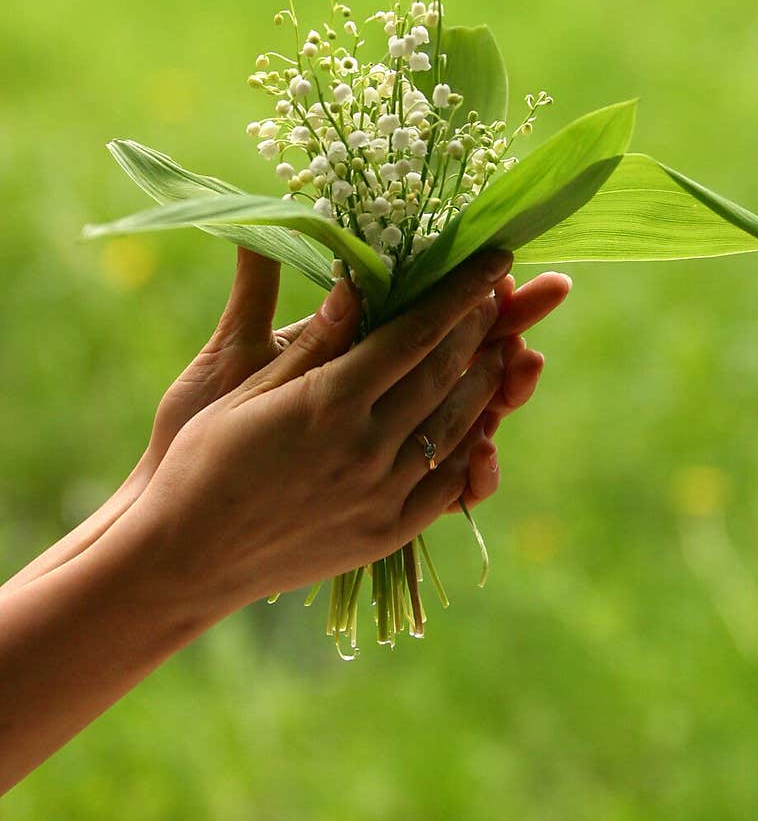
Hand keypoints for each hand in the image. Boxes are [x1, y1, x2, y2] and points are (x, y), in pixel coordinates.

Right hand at [131, 250, 569, 610]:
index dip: (461, 292)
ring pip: (453, 429)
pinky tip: (479, 432)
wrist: (188, 559)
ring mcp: (381, 495)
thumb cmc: (204, 460)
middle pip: (444, 374)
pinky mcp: (385, 534)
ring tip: (506, 355)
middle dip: (481, 330)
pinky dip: (469, 454)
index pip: (416, 332)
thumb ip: (313, 343)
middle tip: (504, 299)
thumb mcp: (247, 389)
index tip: (496, 260)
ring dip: (485, 387)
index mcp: (331, 402)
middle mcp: (366, 447)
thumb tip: (356, 286)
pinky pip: (445, 488)